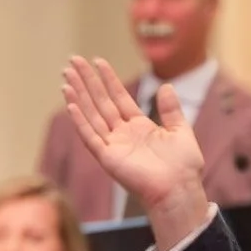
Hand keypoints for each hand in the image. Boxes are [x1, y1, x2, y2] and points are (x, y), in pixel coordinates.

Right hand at [62, 56, 209, 249]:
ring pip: (91, 115)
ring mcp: (114, 146)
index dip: (108, 79)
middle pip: (101, 102)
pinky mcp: (108, 158)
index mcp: (140, 127)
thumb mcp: (180, 131)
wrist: (179, 190)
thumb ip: (171, 109)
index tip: (98, 61)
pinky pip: (90, 137)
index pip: (119, 97)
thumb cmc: (184, 167)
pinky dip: (80, 121)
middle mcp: (123, 134)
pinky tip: (71, 103)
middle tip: (73, 61)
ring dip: (78, 96)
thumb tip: (166, 86)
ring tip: (67, 76)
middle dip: (87, 81)